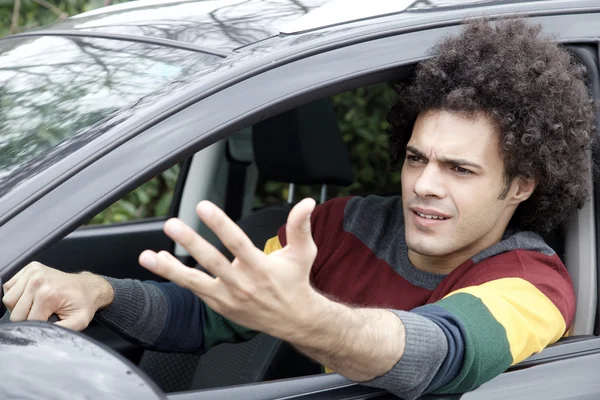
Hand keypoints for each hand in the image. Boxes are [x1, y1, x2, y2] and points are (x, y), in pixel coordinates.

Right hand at [2, 262, 113, 330]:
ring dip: (18, 306)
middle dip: (26, 317)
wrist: (88, 287)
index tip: (47, 321)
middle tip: (42, 313)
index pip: (26, 321)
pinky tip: (30, 296)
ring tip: (35, 305)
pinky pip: (9, 286)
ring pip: (8, 299)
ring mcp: (33, 272)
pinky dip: (16, 294)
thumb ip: (60, 331)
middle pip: (14, 311)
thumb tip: (44, 337)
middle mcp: (38, 281)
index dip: (36, 326)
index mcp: (48, 295)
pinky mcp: (30, 268)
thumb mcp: (78, 322)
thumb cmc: (83, 304)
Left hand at [138, 198, 323, 339]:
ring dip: (170, 268)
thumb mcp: (303, 253)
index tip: (203, 207)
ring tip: (148, 255)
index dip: (219, 224)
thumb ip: (300, 226)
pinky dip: (176, 277)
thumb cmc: (295, 281)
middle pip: (211, 261)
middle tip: (171, 225)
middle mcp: (243, 284)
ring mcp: (229, 297)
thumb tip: (307, 202)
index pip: (237, 243)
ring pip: (195, 282)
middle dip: (190, 242)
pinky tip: (159, 262)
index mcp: (261, 267)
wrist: (293, 319)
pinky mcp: (220, 305)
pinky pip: (195, 290)